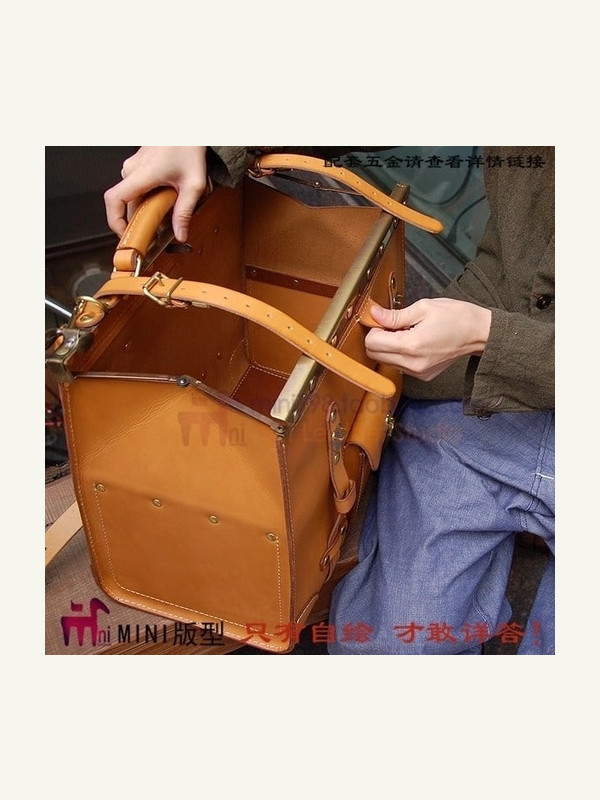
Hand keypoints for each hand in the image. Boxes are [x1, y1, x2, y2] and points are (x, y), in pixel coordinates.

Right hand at [104, 146, 207, 241]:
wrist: (186, 127)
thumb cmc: (188, 147)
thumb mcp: (193, 184)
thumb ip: (185, 211)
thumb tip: (180, 234)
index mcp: (142, 173)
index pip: (114, 199)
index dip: (114, 221)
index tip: (126, 235)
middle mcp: (132, 169)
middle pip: (125, 204)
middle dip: (139, 221)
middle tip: (156, 233)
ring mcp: (132, 166)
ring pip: (132, 198)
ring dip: (145, 209)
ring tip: (165, 211)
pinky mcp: (136, 166)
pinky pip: (136, 189)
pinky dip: (147, 200)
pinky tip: (164, 199)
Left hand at [365, 299, 491, 380]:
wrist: (478, 333)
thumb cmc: (455, 317)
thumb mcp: (423, 308)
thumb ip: (395, 315)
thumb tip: (374, 314)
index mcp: (411, 345)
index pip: (372, 343)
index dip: (374, 328)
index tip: (384, 319)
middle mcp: (412, 364)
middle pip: (374, 355)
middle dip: (378, 338)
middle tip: (394, 325)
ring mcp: (417, 373)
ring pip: (385, 362)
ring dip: (388, 347)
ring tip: (407, 333)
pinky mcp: (422, 376)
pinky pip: (399, 366)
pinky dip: (399, 354)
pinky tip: (414, 343)